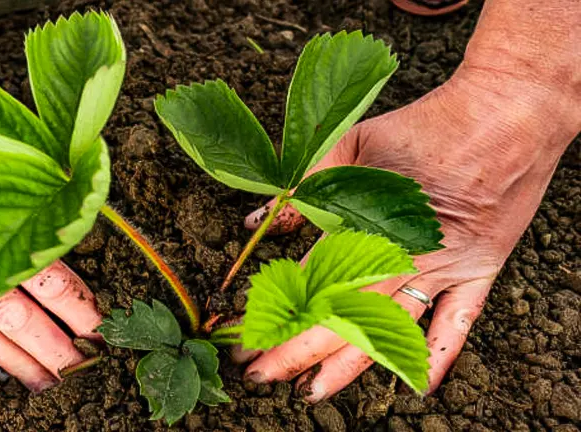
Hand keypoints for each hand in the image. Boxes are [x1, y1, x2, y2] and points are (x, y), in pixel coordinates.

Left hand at [233, 64, 579, 400]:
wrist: (506, 111)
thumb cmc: (426, 124)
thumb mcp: (352, 142)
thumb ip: (305, 185)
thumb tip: (256, 222)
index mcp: (368, 224)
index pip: (308, 282)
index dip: (274, 313)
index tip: (244, 338)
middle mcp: (404, 256)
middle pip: (340, 316)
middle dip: (294, 350)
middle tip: (259, 375)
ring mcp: (445, 268)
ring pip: (388, 330)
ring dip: (349, 363)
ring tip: (312, 392)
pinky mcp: (481, 269)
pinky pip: (460, 322)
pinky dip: (441, 354)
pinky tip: (417, 386)